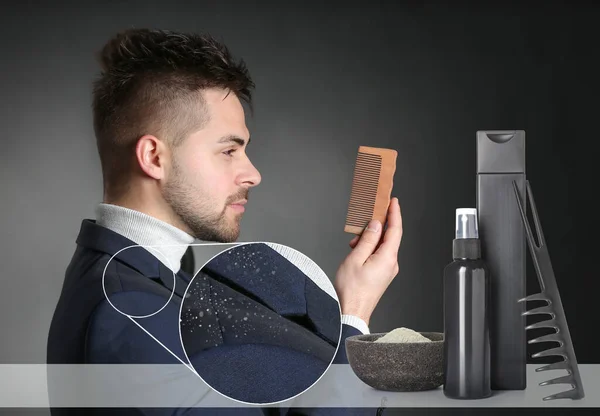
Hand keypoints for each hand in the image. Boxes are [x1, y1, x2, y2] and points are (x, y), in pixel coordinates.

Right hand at [334, 197, 402, 325]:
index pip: (395, 230)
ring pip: (382, 246)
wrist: (351, 312)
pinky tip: (357, 250)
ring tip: (354, 242)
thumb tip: (375, 225)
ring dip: (370, 239)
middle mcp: (391, 264)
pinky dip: (370, 248)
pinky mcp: (382, 274)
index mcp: (387, 258)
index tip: (393, 201)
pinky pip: (379, 254)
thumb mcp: (355, 258)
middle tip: (367, 217)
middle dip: (377, 226)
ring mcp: (388, 270)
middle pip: (389, 237)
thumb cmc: (351, 290)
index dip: (395, 213)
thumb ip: (367, 239)